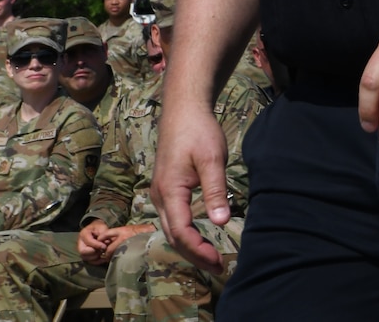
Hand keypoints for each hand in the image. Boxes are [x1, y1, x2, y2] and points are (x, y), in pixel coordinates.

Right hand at [77, 221, 117, 263]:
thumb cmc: (99, 228)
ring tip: (102, 252)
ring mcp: (82, 250)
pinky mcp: (85, 255)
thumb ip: (104, 234)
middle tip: (102, 250)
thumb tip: (106, 243)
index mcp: (83, 234)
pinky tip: (103, 258)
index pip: (88, 242)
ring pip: (85, 258)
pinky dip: (97, 261)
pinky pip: (89, 262)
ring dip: (96, 257)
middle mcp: (80, 243)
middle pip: (83, 252)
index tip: (104, 246)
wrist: (97, 230)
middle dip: (94, 252)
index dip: (97, 245)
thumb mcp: (102, 227)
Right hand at [153, 91, 231, 272]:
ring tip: (211, 258)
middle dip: (194, 254)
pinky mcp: (165, 189)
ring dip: (189, 246)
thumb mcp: (212, 159)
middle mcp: (159, 197)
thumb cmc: (198, 131)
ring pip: (171, 229)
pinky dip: (185, 234)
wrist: (182, 110)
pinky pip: (172, 219)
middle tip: (218, 267)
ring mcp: (160, 193)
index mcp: (169, 192)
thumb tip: (220, 222)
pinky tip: (200, 237)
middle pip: (173, 236)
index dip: (199, 250)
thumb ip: (214, 191)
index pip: (181, 232)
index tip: (219, 260)